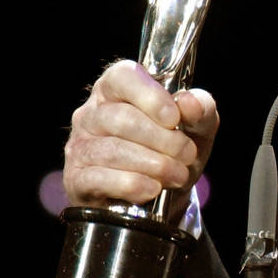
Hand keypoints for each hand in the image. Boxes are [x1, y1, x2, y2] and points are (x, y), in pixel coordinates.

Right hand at [63, 59, 218, 206]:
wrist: (158, 201)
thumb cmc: (173, 151)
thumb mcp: (197, 129)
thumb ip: (200, 110)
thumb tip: (189, 103)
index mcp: (116, 89)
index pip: (122, 76)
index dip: (149, 96)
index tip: (174, 119)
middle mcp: (92, 113)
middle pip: (122, 118)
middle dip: (163, 139)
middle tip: (187, 155)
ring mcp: (80, 146)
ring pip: (113, 150)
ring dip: (154, 165)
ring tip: (178, 175)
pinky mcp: (76, 179)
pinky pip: (100, 179)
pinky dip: (132, 184)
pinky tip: (152, 189)